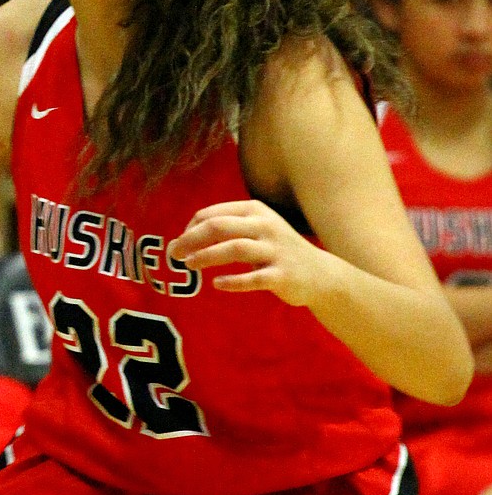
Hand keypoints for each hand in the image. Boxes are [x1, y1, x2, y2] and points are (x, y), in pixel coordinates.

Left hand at [166, 199, 330, 307]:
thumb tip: (182, 239)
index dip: (190, 228)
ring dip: (207, 257)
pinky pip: (252, 278)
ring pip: (234, 249)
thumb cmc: (276, 250)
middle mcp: (265, 226)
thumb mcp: (255, 229)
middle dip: (191, 239)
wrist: (320, 275)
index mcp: (254, 211)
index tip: (179, 242)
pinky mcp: (281, 275)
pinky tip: (216, 284)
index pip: (212, 214)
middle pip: (219, 227)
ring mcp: (275, 251)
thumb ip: (225, 229)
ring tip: (190, 265)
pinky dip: (232, 281)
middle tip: (174, 254)